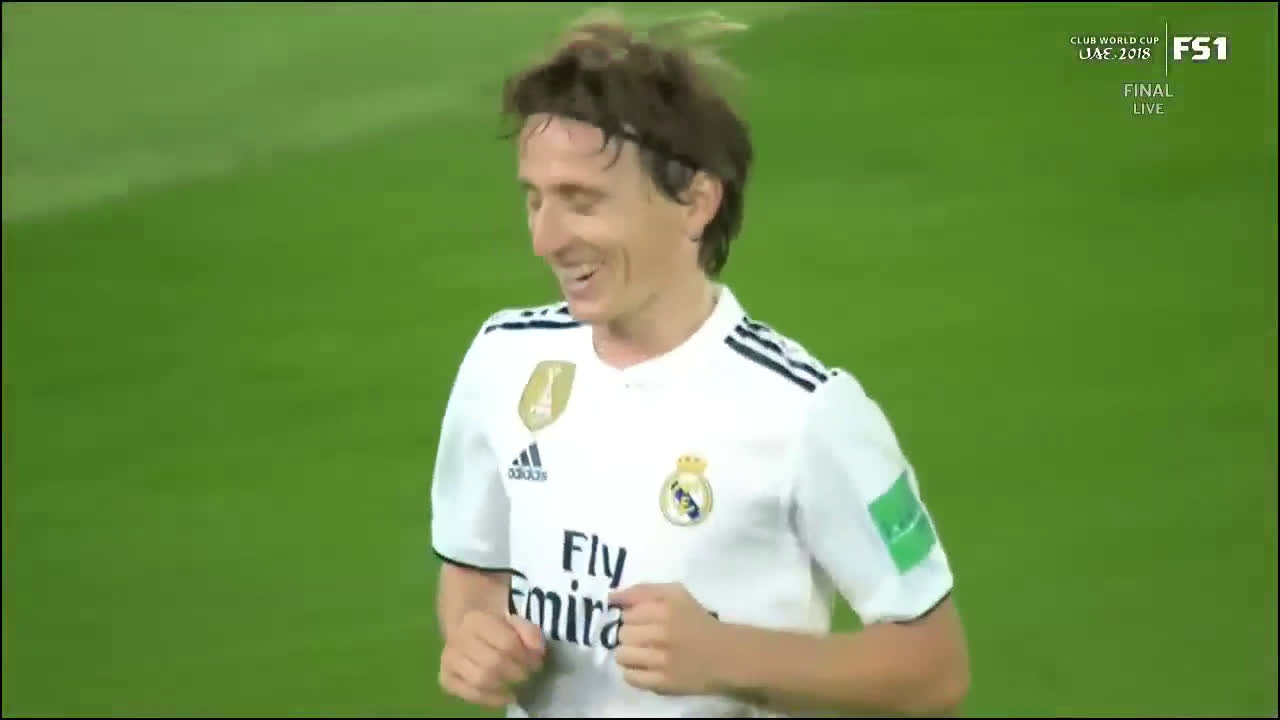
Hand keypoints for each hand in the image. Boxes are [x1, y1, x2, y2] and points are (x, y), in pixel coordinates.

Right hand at [439, 610, 545, 707]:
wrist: (470, 633)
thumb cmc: (497, 628)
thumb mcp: (515, 622)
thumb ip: (529, 631)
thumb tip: (537, 650)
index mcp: (475, 619)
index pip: (507, 643)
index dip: (527, 657)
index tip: (537, 661)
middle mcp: (457, 638)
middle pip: (494, 663)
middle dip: (517, 673)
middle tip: (528, 675)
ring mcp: (449, 659)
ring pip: (480, 681)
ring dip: (504, 686)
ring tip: (517, 684)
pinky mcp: (446, 678)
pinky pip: (469, 694)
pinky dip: (491, 699)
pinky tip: (505, 696)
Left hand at [609, 583, 725, 695]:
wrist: (726, 655)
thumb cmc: (698, 621)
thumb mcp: (675, 594)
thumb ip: (642, 591)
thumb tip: (611, 598)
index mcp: (664, 608)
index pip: (626, 613)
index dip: (632, 617)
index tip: (643, 621)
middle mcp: (661, 633)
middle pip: (622, 634)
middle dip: (631, 635)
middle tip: (646, 638)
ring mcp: (661, 660)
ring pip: (621, 655)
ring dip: (629, 654)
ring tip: (644, 653)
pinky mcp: (662, 683)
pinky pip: (630, 677)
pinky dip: (634, 672)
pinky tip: (646, 667)